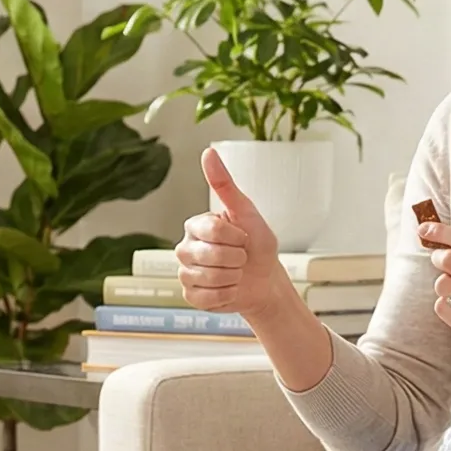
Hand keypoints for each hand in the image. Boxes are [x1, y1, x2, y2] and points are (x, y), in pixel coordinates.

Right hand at [177, 149, 290, 316]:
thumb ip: (224, 184)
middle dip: (237, 259)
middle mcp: (185, 248)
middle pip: (210, 255)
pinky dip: (226, 295)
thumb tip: (208, 152)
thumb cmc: (256, 245)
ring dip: (233, 278)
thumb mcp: (246, 212)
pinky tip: (229, 288)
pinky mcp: (190, 296)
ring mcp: (185, 273)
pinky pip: (207, 297)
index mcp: (195, 225)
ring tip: (235, 273)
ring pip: (209, 277)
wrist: (265, 280)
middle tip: (241, 257)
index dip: (236, 236)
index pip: (213, 230)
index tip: (243, 237)